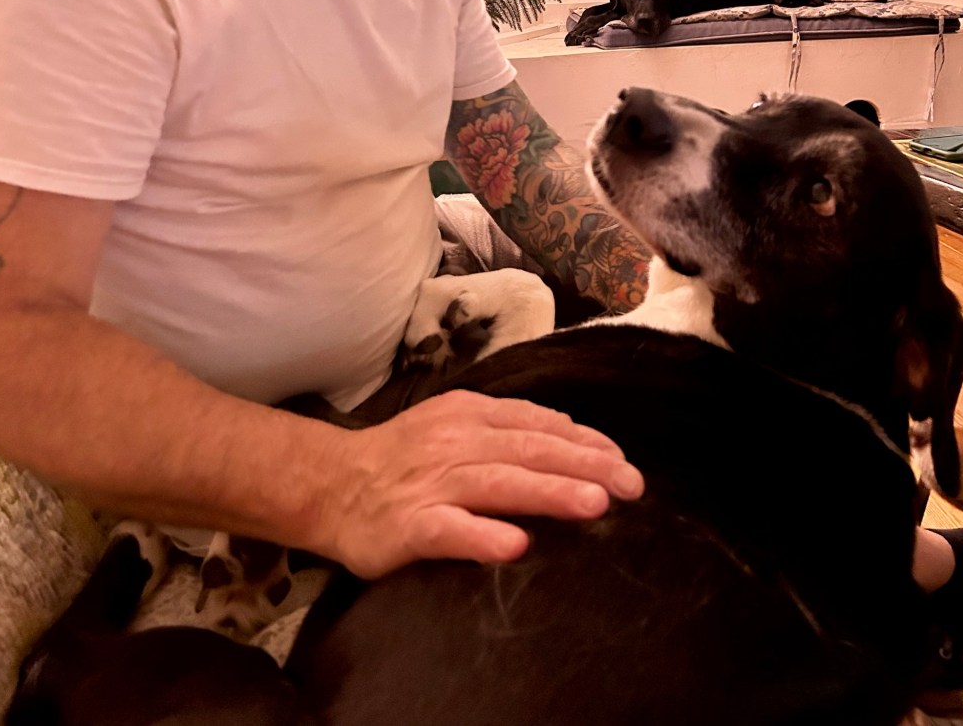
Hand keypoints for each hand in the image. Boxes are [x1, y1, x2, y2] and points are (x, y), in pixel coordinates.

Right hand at [321, 390, 643, 578]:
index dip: (584, 442)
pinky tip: (514, 546)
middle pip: (529, 450)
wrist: (330, 483)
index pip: (538, 424)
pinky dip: (481, 536)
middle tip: (631, 486)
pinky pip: (449, 530)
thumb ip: (508, 430)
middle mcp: (455, 443)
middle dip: (585, 466)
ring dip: (549, 492)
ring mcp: (431, 483)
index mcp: (471, 415)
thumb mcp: (455, 426)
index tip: (622, 461)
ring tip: (594, 505)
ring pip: (498, 484)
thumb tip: (571, 437)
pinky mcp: (408, 525)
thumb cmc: (403, 459)